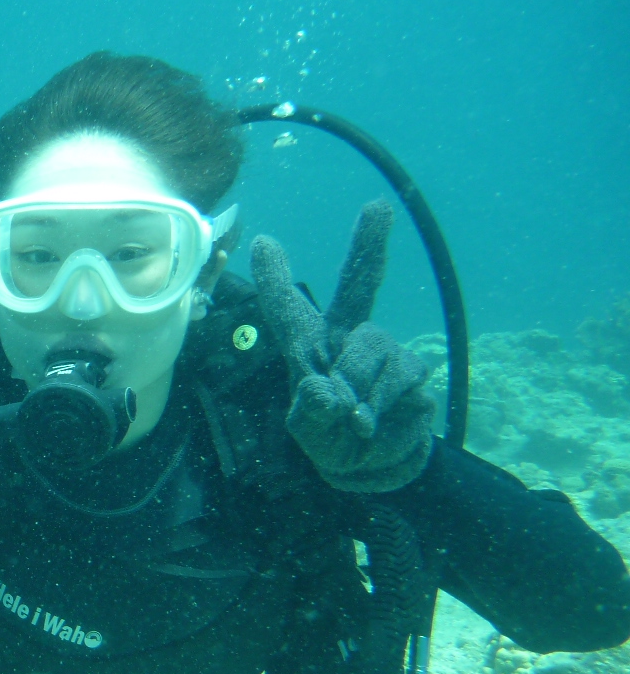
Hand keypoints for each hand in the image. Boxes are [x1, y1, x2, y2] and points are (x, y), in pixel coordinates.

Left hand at [251, 200, 434, 492]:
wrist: (373, 467)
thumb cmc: (330, 438)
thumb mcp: (309, 431)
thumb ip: (312, 411)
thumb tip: (326, 390)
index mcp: (308, 345)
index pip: (287, 309)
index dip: (274, 278)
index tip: (261, 242)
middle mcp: (347, 338)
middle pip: (360, 285)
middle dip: (369, 244)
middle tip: (378, 206)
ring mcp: (384, 351)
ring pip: (373, 348)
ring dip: (360, 386)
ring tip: (352, 420)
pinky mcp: (412, 373)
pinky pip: (399, 379)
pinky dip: (382, 406)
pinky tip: (372, 425)